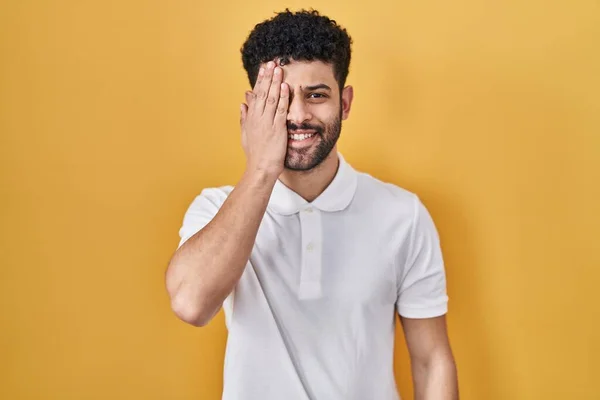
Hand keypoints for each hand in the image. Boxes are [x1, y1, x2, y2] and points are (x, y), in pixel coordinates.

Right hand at [240, 61, 289, 177]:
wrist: (260, 168)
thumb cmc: (255, 154)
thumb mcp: (246, 134)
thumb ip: (244, 118)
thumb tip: (242, 103)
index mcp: (250, 118)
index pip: (255, 95)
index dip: (260, 80)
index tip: (263, 68)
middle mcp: (257, 118)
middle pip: (262, 92)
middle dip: (267, 76)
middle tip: (271, 62)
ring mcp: (267, 123)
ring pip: (270, 98)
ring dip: (275, 82)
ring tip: (278, 68)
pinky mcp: (276, 129)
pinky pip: (279, 110)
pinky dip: (282, 97)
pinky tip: (284, 86)